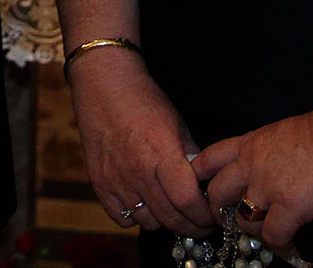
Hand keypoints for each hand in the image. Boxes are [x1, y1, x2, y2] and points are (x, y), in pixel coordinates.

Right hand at [65, 47, 212, 235]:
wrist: (104, 86)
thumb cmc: (144, 101)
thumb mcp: (177, 125)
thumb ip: (191, 159)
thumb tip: (204, 186)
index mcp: (162, 153)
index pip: (187, 200)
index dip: (204, 215)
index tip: (212, 215)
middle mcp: (137, 170)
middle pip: (170, 218)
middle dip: (192, 226)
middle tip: (201, 223)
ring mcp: (116, 180)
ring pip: (148, 222)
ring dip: (165, 221)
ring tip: (171, 210)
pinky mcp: (99, 184)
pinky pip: (123, 218)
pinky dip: (136, 217)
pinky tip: (145, 203)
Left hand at [197, 109, 312, 254]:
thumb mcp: (281, 132)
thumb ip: (264, 151)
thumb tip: (262, 170)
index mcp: (249, 144)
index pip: (207, 161)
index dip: (202, 180)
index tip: (208, 192)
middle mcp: (252, 165)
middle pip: (216, 195)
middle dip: (222, 211)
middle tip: (235, 218)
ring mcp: (269, 187)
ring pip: (242, 221)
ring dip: (253, 229)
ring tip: (268, 228)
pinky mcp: (292, 207)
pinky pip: (272, 235)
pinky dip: (279, 241)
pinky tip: (290, 236)